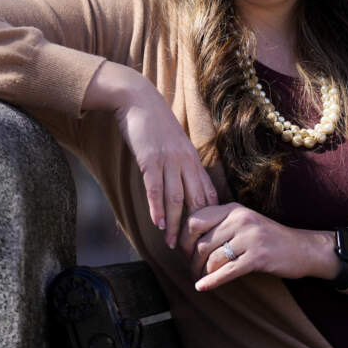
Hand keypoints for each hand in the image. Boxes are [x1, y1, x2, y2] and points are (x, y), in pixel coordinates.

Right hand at [111, 72, 217, 248]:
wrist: (138, 98)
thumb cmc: (154, 123)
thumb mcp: (173, 144)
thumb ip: (179, 163)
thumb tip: (181, 185)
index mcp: (193, 159)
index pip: (207, 193)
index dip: (210, 217)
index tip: (208, 236)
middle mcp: (185, 161)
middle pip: (196, 200)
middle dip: (195, 227)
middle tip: (192, 249)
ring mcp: (169, 160)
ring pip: (177, 198)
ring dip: (175, 224)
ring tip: (172, 244)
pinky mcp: (150, 159)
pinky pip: (156, 187)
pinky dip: (157, 208)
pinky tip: (158, 223)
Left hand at [179, 204, 338, 290]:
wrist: (303, 248)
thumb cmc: (268, 238)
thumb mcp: (244, 223)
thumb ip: (219, 225)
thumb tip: (185, 240)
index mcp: (233, 209)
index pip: (195, 220)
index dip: (183, 239)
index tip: (183, 252)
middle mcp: (240, 219)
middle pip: (201, 242)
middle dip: (191, 260)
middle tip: (191, 270)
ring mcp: (250, 237)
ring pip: (212, 258)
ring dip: (202, 273)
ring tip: (200, 279)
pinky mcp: (258, 257)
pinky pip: (227, 271)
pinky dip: (211, 282)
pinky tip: (202, 287)